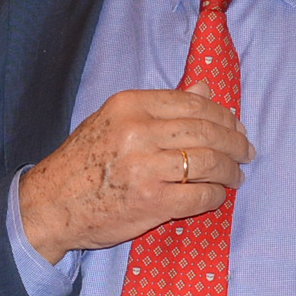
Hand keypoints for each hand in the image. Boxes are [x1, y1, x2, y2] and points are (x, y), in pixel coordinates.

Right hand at [16, 86, 253, 263]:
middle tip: (246, 151)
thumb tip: (205, 89)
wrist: (50, 205)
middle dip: (236, 142)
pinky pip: (201, 196)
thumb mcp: (113, 121)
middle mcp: (139, 132)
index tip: (235, 126)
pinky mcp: (152, 202)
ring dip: (231, 171)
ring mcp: (146, 168)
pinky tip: (216, 196)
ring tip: (236, 176)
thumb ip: (159, 106)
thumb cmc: (81, 162)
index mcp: (130, 105)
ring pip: (210, 163)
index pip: (193, 103)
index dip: (223, 115)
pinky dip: (215, 196)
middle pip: (208, 132)